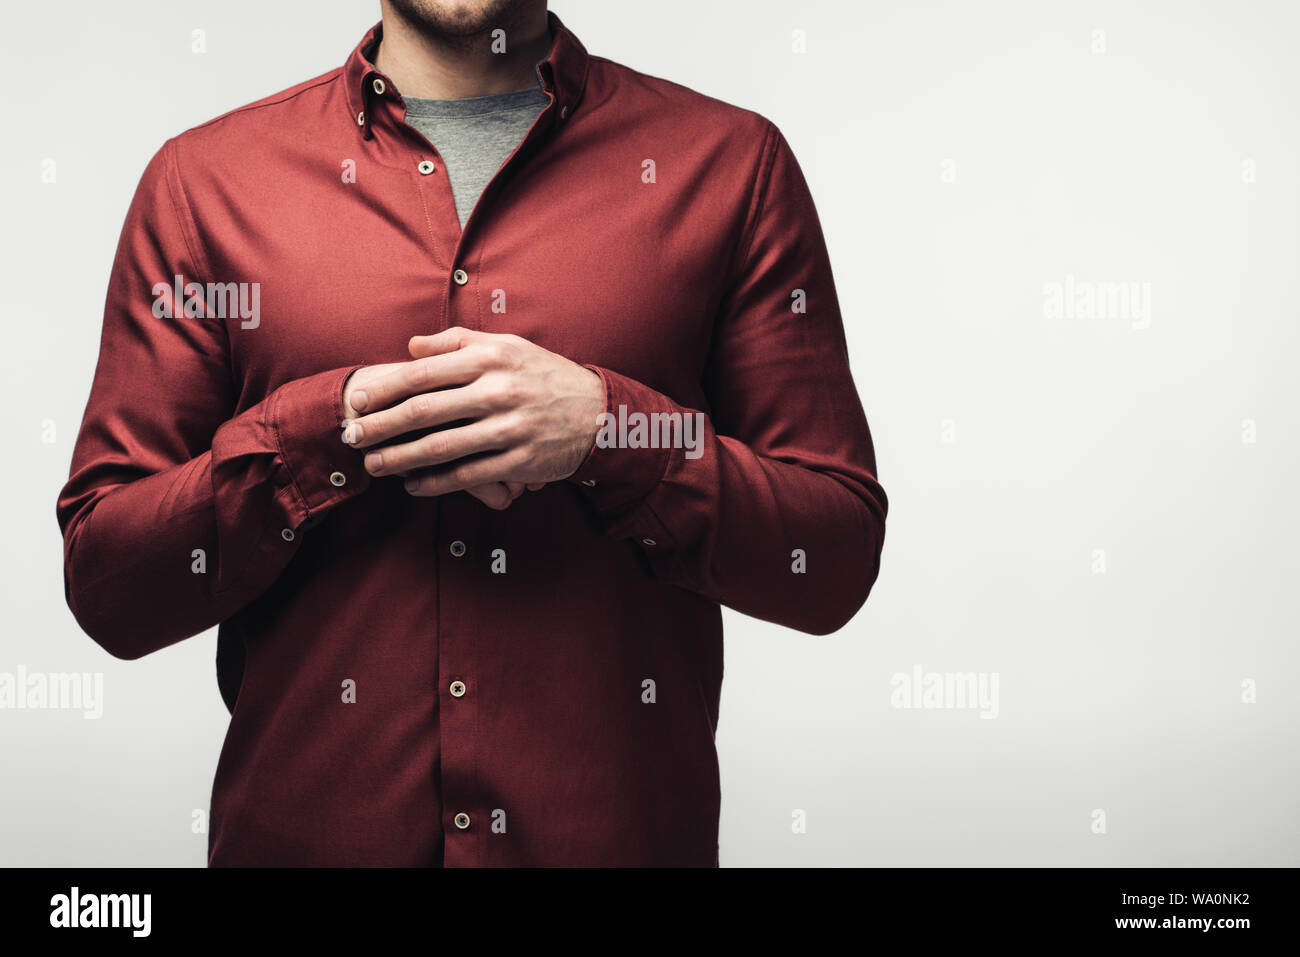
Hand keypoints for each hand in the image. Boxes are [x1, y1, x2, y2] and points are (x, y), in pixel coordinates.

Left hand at [343, 361, 539, 509]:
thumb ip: (458, 343)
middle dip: (382, 426)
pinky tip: (414, 486)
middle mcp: (499, 391)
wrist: (598, 412)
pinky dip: (437, 483)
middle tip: (352, 436)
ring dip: (401, 458)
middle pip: (426, 411)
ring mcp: (511, 428)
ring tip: (374, 465)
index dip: (386, 388)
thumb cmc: (544, 376)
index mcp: (491, 358)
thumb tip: (412, 347)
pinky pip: (469, 475)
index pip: (425, 372)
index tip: (360, 401)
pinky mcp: (521, 461)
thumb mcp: (509, 346)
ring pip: (443, 447)